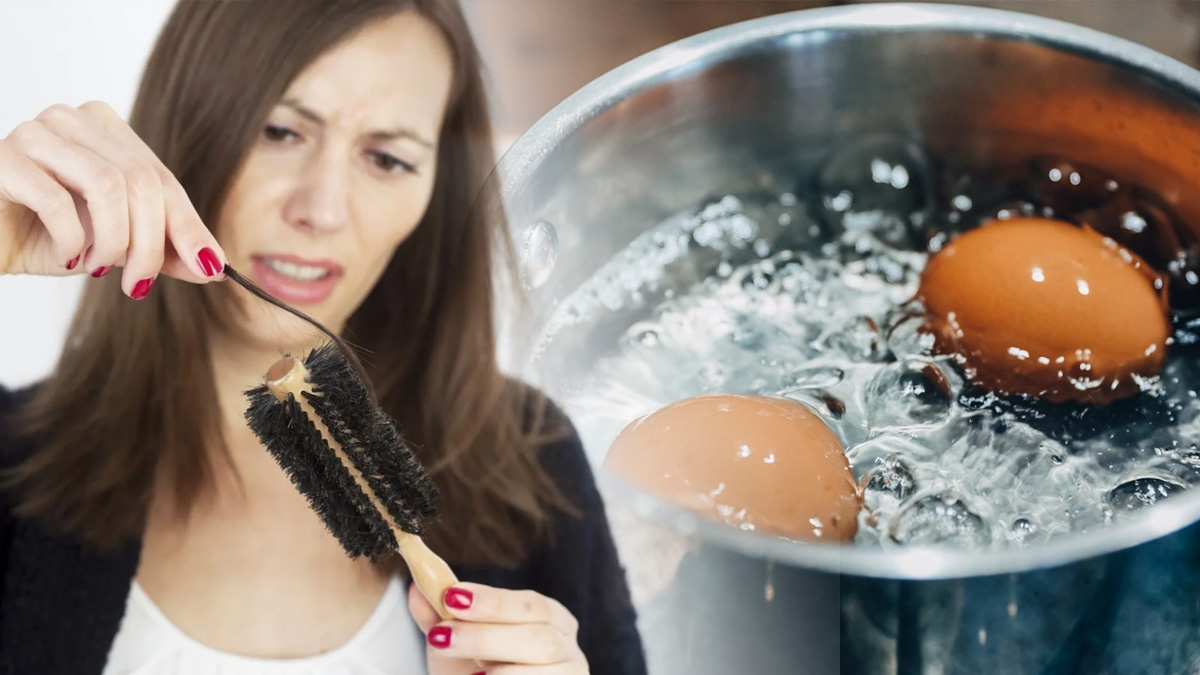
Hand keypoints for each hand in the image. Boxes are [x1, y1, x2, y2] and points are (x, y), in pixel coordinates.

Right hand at [0, 101, 225, 297]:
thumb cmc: (41, 236)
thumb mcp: (113, 244)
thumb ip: (162, 248)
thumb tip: (215, 267)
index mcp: (104, 130)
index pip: (162, 178)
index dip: (189, 226)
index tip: (212, 267)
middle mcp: (72, 121)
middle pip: (142, 180)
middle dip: (151, 242)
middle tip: (138, 283)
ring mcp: (35, 133)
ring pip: (109, 185)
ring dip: (115, 241)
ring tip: (100, 269)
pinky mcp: (3, 159)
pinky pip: (57, 200)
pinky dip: (73, 240)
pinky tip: (69, 259)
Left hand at [408, 581, 589, 674]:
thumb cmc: (476, 669)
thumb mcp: (456, 642)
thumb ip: (439, 617)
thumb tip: (417, 589)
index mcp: (549, 617)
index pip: (528, 604)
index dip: (491, 602)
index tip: (451, 598)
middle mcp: (567, 645)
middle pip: (538, 637)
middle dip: (485, 636)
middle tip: (440, 636)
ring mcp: (570, 674)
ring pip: (543, 671)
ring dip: (501, 672)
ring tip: (468, 674)